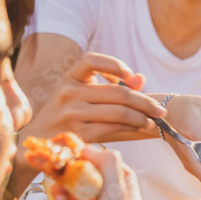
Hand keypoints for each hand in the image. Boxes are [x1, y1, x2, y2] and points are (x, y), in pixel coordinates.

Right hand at [22, 52, 165, 144]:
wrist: (40, 139)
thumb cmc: (68, 114)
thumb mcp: (82, 94)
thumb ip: (111, 85)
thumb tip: (141, 79)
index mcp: (70, 78)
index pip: (91, 60)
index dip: (114, 64)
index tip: (130, 74)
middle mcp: (69, 92)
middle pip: (117, 92)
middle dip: (145, 102)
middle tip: (160, 110)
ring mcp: (72, 113)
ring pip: (118, 112)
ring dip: (142, 118)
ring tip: (153, 121)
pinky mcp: (79, 133)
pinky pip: (113, 128)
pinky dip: (132, 129)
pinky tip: (141, 129)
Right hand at [49, 147, 143, 199]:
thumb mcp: (116, 197)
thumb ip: (108, 168)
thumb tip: (94, 149)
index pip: (119, 174)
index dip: (102, 160)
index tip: (84, 151)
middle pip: (93, 186)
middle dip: (77, 173)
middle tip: (61, 161)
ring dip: (66, 189)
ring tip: (56, 180)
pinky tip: (55, 198)